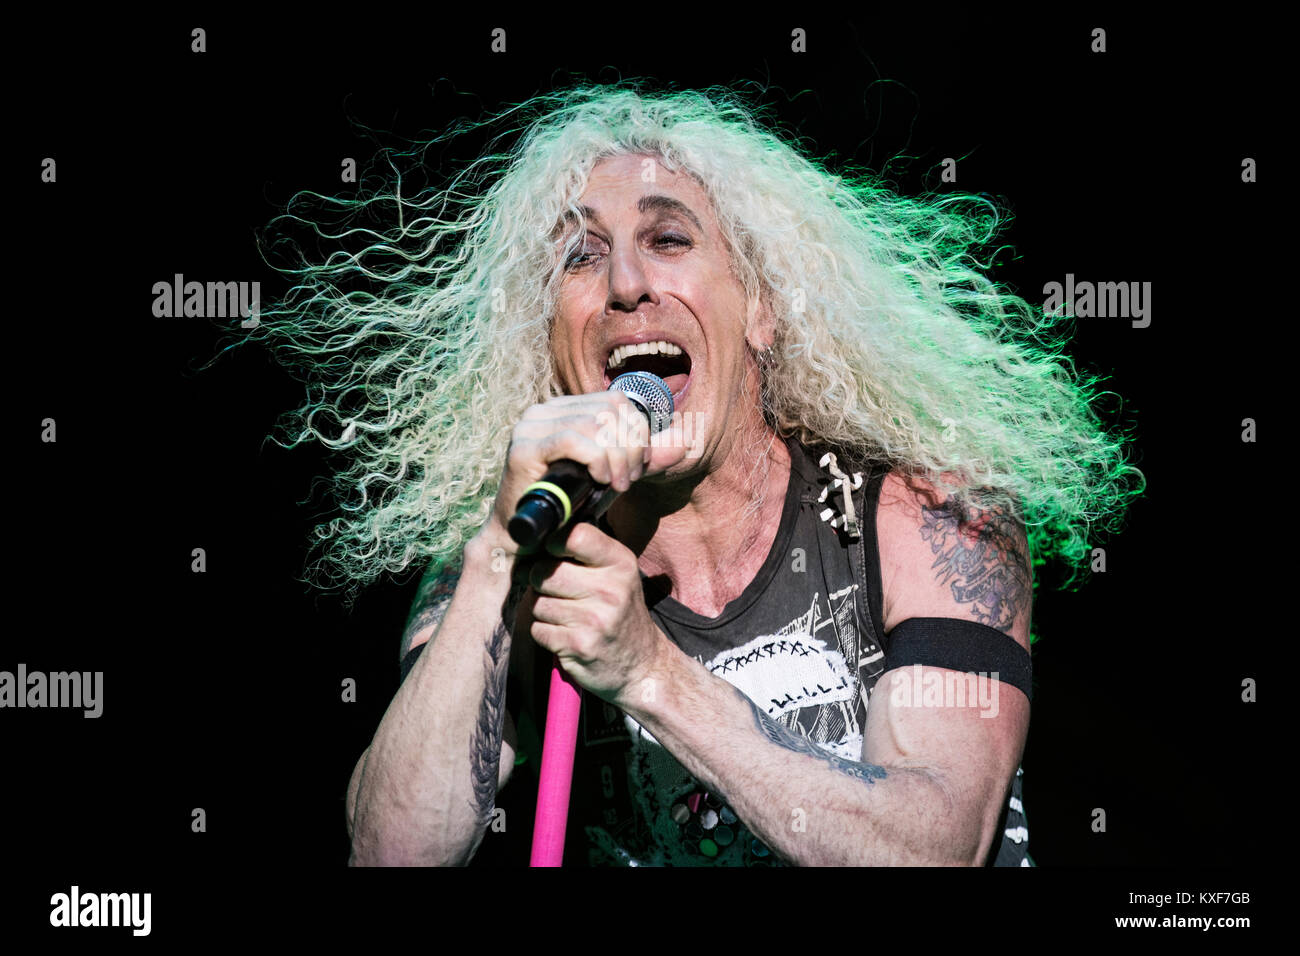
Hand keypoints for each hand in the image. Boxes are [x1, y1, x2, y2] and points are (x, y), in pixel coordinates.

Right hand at [478, 391, 690, 558]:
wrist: (527, 542)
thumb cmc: (569, 508)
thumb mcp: (614, 476)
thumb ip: (646, 458)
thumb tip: (686, 440)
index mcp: (562, 409)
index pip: (615, 400)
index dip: (637, 431)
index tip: (637, 467)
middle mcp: (543, 411)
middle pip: (608, 410)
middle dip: (630, 446)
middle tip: (629, 480)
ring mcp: (530, 427)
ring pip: (594, 424)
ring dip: (617, 457)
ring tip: (617, 485)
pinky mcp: (523, 449)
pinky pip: (572, 440)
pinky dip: (597, 459)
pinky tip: (601, 481)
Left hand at [518, 519, 669, 708]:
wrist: (642, 666)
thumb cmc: (621, 614)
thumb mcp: (618, 576)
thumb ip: (586, 553)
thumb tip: (536, 536)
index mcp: (620, 564)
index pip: (576, 536)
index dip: (553, 542)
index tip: (551, 552)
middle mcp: (610, 589)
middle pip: (545, 571)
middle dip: (540, 580)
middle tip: (555, 590)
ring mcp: (595, 619)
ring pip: (537, 602)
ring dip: (543, 610)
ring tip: (566, 616)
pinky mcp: (579, 645)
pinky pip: (538, 629)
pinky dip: (545, 633)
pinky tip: (565, 635)